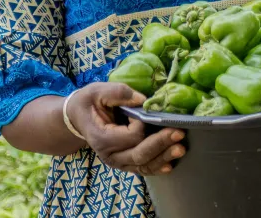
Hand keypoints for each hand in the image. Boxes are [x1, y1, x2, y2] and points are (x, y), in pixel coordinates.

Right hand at [67, 82, 186, 175]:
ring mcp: (118, 162)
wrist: (80, 117)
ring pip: (143, 166)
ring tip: (180, 149)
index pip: (129, 136)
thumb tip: (142, 99)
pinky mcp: (126, 163)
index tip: (143, 111)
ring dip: (163, 158)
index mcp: (101, 138)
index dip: (142, 125)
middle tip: (179, 133)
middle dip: (160, 144)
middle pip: (139, 155)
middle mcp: (109, 155)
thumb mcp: (98, 91)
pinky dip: (157, 167)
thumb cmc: (90, 102)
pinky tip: (171, 164)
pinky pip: (143, 169)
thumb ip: (118, 93)